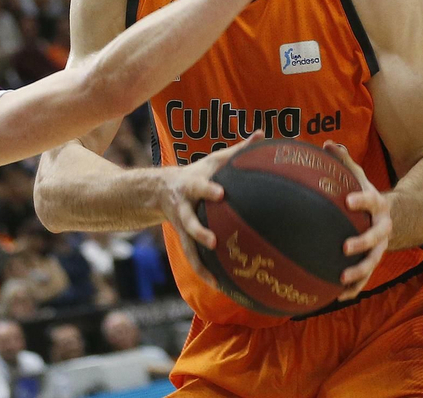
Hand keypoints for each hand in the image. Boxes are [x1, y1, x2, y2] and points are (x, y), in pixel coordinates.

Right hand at [157, 133, 258, 287]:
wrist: (160, 190)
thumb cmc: (197, 173)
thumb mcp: (214, 160)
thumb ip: (238, 150)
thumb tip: (263, 134)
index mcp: (192, 185)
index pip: (200, 186)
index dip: (208, 190)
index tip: (221, 194)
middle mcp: (184, 207)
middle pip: (188, 220)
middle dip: (198, 231)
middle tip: (212, 242)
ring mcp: (181, 226)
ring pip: (188, 247)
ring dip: (200, 263)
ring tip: (217, 280)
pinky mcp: (183, 240)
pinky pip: (193, 259)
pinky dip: (205, 273)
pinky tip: (221, 287)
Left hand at [325, 142, 390, 298]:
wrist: (389, 216)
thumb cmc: (363, 194)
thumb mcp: (357, 177)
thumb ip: (343, 162)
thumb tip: (326, 144)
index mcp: (377, 204)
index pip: (371, 200)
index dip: (361, 200)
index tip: (348, 200)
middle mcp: (382, 228)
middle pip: (376, 237)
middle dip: (363, 243)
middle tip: (345, 247)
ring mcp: (380, 247)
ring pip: (373, 262)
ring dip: (359, 272)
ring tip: (342, 278)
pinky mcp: (373, 262)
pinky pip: (364, 279)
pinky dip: (353, 288)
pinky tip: (337, 297)